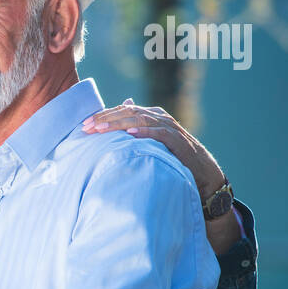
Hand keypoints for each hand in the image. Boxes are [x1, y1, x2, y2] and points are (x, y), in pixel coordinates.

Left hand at [81, 98, 239, 253]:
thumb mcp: (150, 147)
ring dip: (119, 123)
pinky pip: (161, 134)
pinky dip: (146, 132)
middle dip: (106, 118)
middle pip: (129, 112)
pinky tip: (130, 135)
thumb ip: (133, 135)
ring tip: (101, 128)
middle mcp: (161, 119)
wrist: (204, 177)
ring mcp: (171, 129)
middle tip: (86, 126)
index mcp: (152, 118)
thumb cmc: (174, 161)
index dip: (103, 115)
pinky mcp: (180, 143)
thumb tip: (111, 130)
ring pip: (142, 120)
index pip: (123, 111)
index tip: (83, 125)